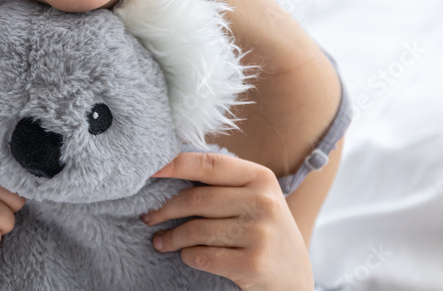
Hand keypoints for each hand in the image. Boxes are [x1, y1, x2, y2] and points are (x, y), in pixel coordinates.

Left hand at [141, 152, 313, 290]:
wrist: (294, 279)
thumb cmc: (264, 232)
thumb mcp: (255, 199)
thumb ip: (223, 183)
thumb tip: (169, 168)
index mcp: (261, 178)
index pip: (209, 164)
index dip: (174, 164)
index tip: (148, 169)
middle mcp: (263, 202)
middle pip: (197, 199)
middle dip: (165, 209)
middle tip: (148, 216)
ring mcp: (260, 234)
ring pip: (196, 230)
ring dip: (171, 238)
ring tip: (161, 241)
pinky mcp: (253, 264)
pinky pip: (203, 256)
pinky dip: (188, 256)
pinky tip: (186, 255)